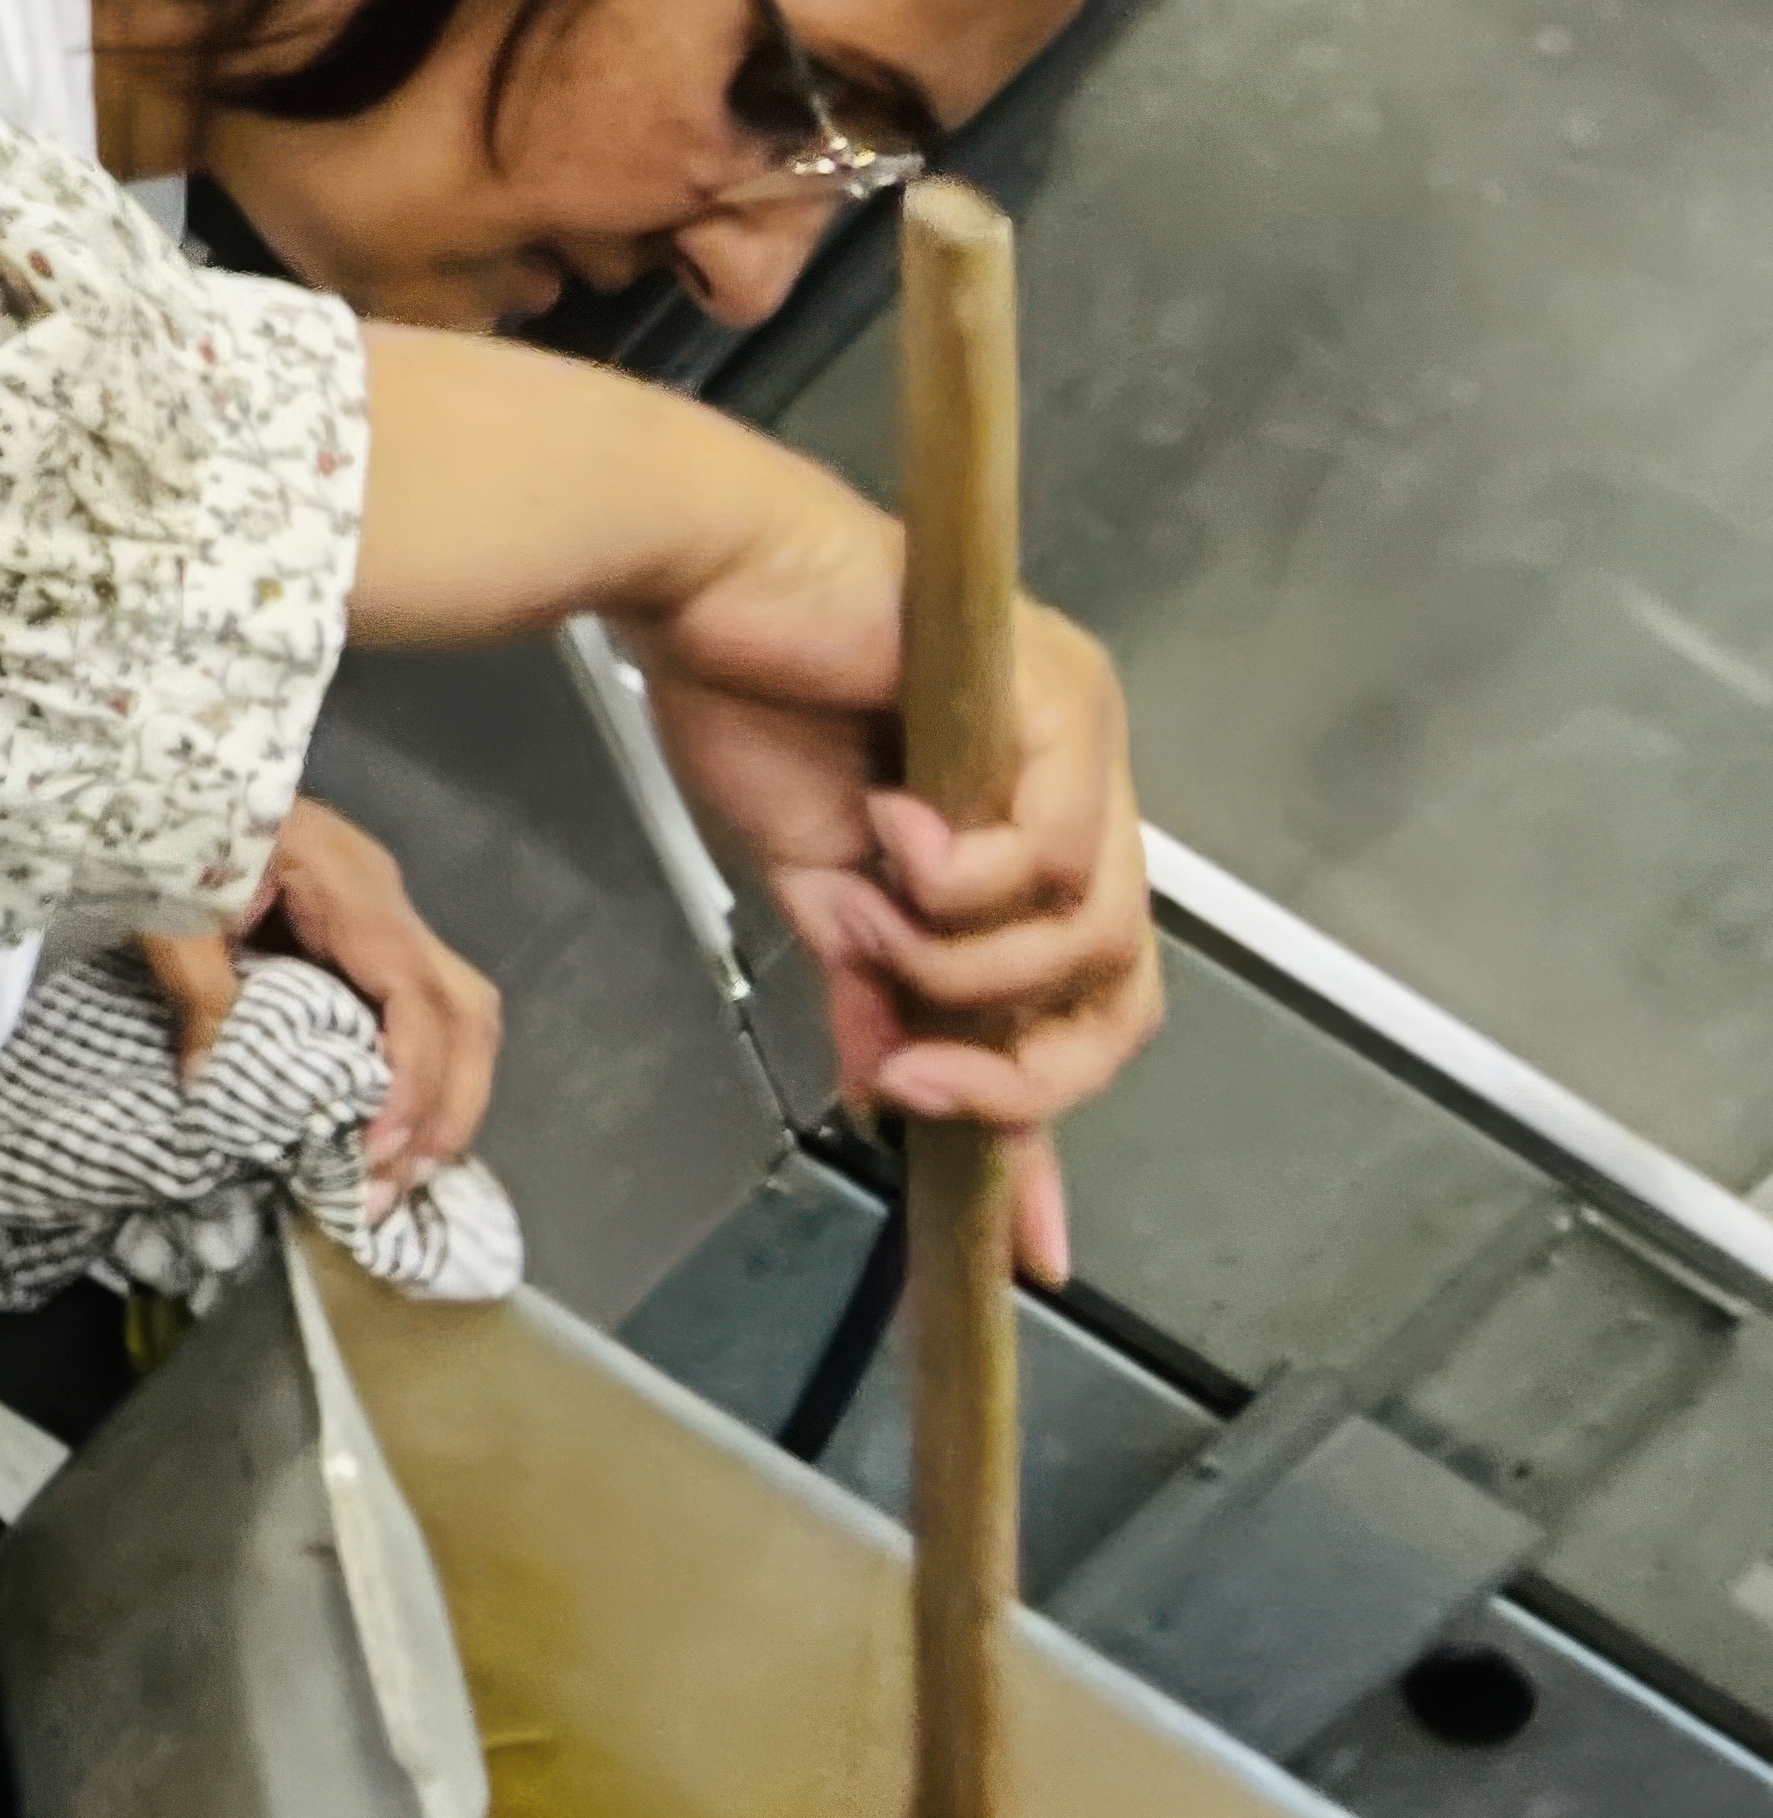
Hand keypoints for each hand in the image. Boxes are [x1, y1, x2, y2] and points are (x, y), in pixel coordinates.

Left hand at [132, 796, 501, 1193]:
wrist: (146, 760)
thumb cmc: (157, 822)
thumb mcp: (169, 909)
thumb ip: (200, 993)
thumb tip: (215, 1089)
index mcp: (348, 886)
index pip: (416, 996)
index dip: (411, 1082)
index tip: (376, 1152)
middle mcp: (384, 898)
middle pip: (466, 1009)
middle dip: (448, 1106)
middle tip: (396, 1186)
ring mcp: (379, 910)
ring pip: (456, 1009)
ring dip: (441, 1095)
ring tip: (396, 1172)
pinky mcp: (360, 926)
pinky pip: (415, 1004)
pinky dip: (415, 1068)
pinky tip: (383, 1122)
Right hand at [627, 484, 1158, 1281]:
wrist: (696, 575)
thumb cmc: (744, 689)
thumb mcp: (815, 882)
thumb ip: (875, 989)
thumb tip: (896, 1106)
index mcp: (1032, 823)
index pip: (1086, 1000)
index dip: (1057, 1117)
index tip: (1029, 1241)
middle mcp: (1084, 784)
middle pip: (1119, 989)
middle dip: (1019, 1065)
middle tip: (918, 1080)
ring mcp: (1083, 740)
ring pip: (1088, 935)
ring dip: (962, 961)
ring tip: (867, 912)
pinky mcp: (1057, 699)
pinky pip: (1050, 855)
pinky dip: (966, 880)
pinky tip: (890, 836)